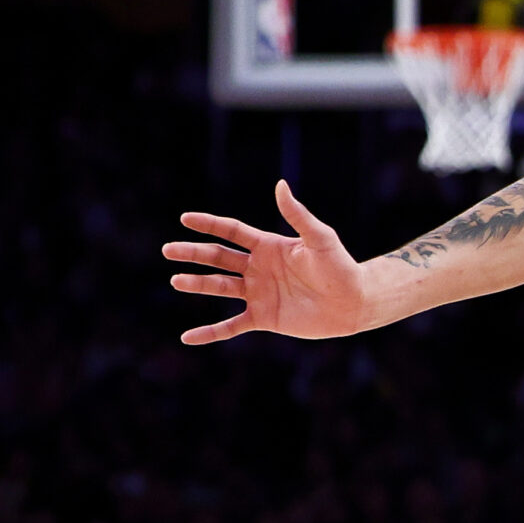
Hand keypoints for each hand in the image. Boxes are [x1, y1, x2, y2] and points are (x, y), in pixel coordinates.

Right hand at [165, 181, 367, 344]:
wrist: (354, 303)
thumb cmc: (341, 267)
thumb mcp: (320, 239)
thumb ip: (298, 215)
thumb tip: (280, 185)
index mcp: (268, 247)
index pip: (232, 232)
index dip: (209, 224)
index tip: (185, 218)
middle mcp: (258, 268)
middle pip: (218, 258)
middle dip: (193, 254)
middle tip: (168, 250)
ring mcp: (258, 293)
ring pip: (220, 287)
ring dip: (198, 284)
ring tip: (177, 281)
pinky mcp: (263, 318)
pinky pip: (230, 326)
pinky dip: (210, 332)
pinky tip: (187, 337)